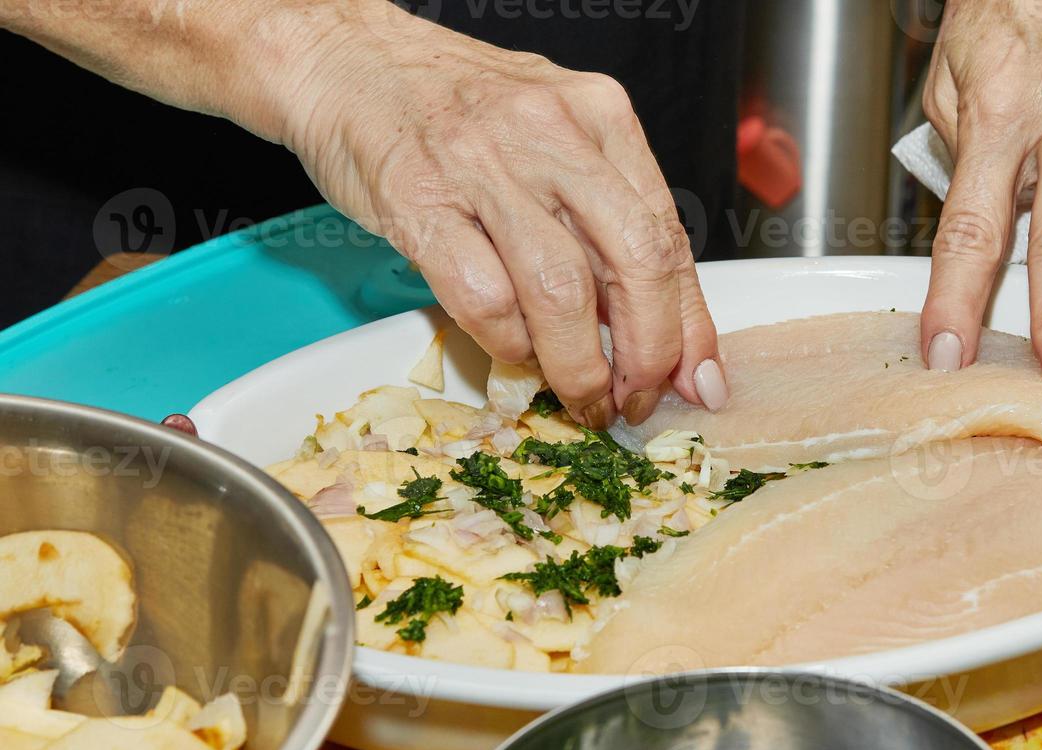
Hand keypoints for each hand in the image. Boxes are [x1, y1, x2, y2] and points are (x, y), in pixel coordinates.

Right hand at [277, 1, 726, 427]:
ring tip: (581, 397)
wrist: (347, 58)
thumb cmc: (455, 107)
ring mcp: (483, 166)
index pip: (668, 237)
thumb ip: (606, 218)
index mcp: (600, 117)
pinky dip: (508, 343)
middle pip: (633, 265)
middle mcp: (551, 134)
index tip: (695, 381)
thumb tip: (659, 323)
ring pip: (563, 293)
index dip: (690, 326)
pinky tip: (514, 354)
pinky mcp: (420, 201)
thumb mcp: (554, 138)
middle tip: (636, 400)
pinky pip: (484, 298)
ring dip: (578, 366)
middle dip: (648, 355)